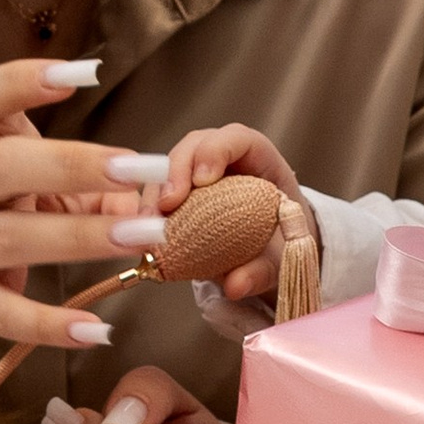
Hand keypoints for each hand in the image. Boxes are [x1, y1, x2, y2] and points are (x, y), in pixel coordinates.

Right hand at [0, 57, 164, 423]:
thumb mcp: (12, 197)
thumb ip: (79, 194)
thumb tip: (140, 201)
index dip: (23, 81)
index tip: (82, 73)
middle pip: (8, 165)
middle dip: (75, 163)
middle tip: (140, 166)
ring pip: (15, 237)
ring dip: (84, 237)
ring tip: (146, 235)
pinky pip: (5, 314)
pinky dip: (51, 325)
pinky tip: (98, 331)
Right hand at [156, 120, 306, 307]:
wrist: (270, 250)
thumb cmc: (279, 241)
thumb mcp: (279, 258)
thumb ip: (262, 270)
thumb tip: (236, 285)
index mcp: (258, 159)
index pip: (236, 138)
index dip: (215, 151)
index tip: (202, 180)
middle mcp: (224, 159)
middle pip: (194, 146)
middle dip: (176, 171)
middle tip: (167, 204)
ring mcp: (196, 172)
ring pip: (169, 167)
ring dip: (154, 193)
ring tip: (148, 224)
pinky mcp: (178, 192)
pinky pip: (158, 192)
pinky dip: (149, 210)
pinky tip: (143, 231)